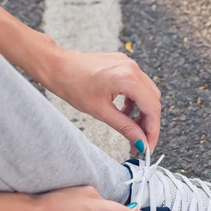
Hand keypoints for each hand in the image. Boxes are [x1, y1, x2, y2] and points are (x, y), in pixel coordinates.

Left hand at [44, 49, 161, 152]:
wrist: (58, 67)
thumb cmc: (72, 85)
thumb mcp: (100, 111)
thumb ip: (124, 127)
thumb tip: (141, 142)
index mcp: (128, 78)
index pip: (152, 108)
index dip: (152, 131)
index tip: (148, 147)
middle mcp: (132, 68)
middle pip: (153, 101)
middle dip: (149, 123)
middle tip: (140, 142)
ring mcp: (129, 63)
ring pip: (147, 93)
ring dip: (142, 112)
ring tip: (131, 128)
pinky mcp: (123, 63)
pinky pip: (138, 85)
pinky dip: (135, 101)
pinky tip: (124, 112)